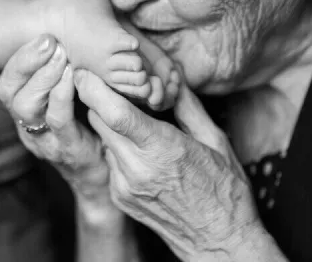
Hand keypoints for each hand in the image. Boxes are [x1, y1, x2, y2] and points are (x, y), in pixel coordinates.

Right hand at [0, 35, 111, 205]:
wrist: (101, 171)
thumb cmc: (84, 127)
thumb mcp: (65, 103)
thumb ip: (55, 81)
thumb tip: (56, 46)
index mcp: (23, 113)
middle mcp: (26, 126)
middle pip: (7, 93)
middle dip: (24, 62)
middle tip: (46, 40)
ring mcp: (45, 138)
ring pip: (26, 105)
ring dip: (43, 75)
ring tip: (60, 54)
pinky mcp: (68, 147)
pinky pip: (58, 119)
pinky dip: (62, 93)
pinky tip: (73, 74)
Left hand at [75, 70, 261, 260]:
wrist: (218, 241)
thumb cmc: (224, 190)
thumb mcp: (215, 141)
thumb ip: (189, 106)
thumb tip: (173, 79)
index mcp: (163, 150)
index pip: (115, 113)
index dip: (94, 88)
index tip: (87, 69)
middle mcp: (136, 169)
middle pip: (99, 121)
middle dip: (101, 98)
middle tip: (114, 83)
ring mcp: (124, 185)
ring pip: (102, 138)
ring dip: (110, 120)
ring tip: (131, 112)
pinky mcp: (120, 196)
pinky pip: (110, 157)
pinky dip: (118, 143)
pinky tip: (138, 143)